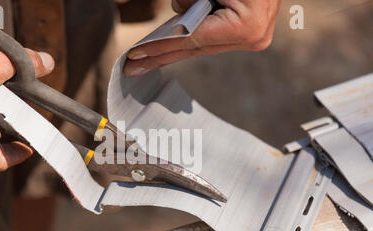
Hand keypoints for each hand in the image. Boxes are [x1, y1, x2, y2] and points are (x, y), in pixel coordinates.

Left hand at [124, 0, 280, 75]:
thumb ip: (188, 0)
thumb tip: (175, 15)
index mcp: (245, 26)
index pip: (190, 40)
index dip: (160, 47)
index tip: (135, 55)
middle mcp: (251, 38)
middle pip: (194, 49)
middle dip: (161, 57)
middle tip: (133, 68)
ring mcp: (254, 37)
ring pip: (202, 45)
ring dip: (173, 49)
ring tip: (144, 58)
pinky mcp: (251, 32)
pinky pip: (213, 38)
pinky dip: (191, 39)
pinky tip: (169, 47)